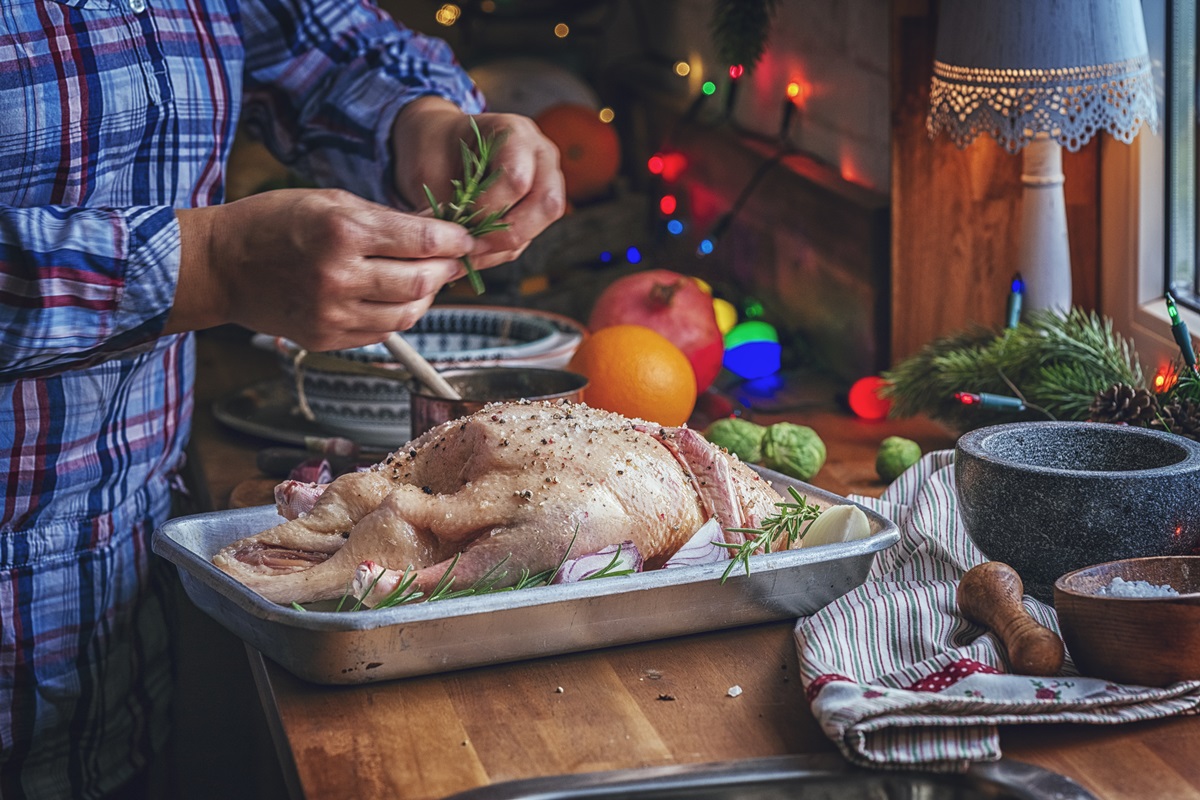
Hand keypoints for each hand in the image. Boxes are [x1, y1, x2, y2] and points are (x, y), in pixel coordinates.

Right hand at [166, 188, 476, 350]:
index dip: (454, 241)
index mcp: (342, 233)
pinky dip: (397, 315)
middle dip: (445, 270)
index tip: (466, 239)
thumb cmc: (273, 223)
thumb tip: (436, 230)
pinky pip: (382, 331)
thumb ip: (385, 218)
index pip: (422, 242)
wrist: (221, 265)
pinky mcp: (326, 338)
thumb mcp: (330, 201)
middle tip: (451, 260)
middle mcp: (339, 276)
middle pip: (421, 282)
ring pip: (408, 313)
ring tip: (424, 279)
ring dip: (425, 296)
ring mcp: (332, 313)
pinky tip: (393, 298)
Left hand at [390, 97, 565, 268]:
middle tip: (470, 240)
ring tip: (466, 245)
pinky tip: (471, 246)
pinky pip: (527, 239)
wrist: (437, 147)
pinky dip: (497, 250)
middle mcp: (541, 156)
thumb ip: (443, 205)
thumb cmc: (433, 150)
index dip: (488, 207)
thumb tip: (448, 247)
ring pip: (540, 227)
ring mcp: (546, 183)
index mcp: (516, 133)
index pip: (517, 180)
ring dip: (501, 245)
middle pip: (547, 205)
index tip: (459, 214)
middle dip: (506, 232)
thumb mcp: (428, 170)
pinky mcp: (535, 211)